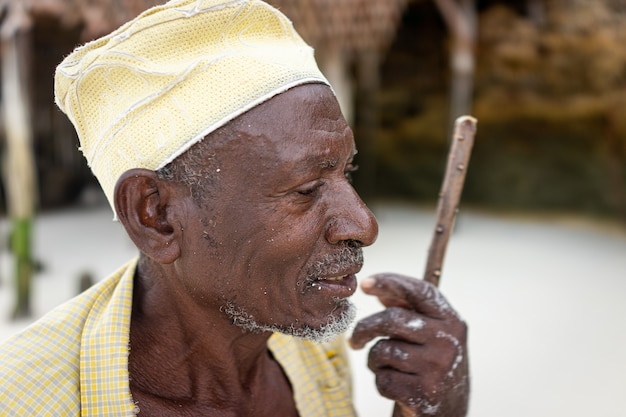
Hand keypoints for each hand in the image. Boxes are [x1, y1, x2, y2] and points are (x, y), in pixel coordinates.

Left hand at [349, 273, 468, 416]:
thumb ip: (411, 312)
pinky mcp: (424, 394)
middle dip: (364, 329)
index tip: (364, 284)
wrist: (450, 413)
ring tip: (384, 368)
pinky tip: (395, 387)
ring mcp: (437, 368)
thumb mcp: (432, 336)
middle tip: (355, 340)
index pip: (419, 291)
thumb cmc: (433, 367)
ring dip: (374, 361)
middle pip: (392, 320)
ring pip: (383, 351)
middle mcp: (448, 341)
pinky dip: (381, 383)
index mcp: (451, 321)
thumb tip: (381, 292)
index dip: (390, 282)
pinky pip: (384, 379)